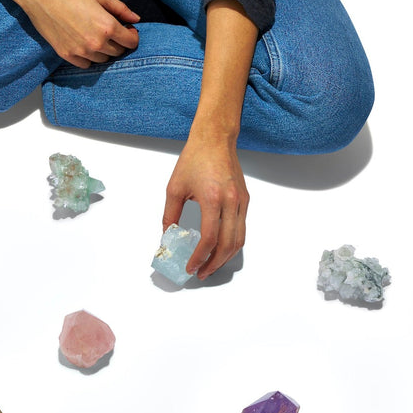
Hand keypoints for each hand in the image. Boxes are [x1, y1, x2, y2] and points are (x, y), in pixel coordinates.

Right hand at [18, 0, 139, 67]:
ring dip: (104, 51)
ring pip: (102, 60)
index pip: (131, 42)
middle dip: (118, 42)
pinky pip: (86, 64)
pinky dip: (89, 57)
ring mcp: (81, 51)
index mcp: (107, 26)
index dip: (132, 36)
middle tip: (110, 31)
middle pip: (118, 52)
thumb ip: (120, 9)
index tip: (128, 30)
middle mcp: (96, 43)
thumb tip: (136, 19)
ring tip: (95, 35)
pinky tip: (84, 43)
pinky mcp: (67, 55)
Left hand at [162, 133, 248, 278]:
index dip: (200, 257)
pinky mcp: (245, 200)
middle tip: (201, 273)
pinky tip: (219, 248)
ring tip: (210, 265)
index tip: (191, 266)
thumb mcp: (175, 188)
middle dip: (214, 264)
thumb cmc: (195, 159)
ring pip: (239, 240)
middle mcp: (231, 202)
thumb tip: (167, 236)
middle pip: (228, 245)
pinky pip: (242, 229)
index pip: (209, 238)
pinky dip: (232, 243)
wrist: (215, 139)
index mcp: (212, 198)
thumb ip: (170, 215)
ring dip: (225, 257)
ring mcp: (242, 202)